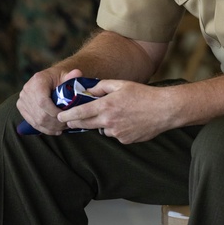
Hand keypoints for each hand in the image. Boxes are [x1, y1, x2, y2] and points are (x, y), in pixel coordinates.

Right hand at [17, 67, 81, 134]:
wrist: (48, 78)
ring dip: (50, 127)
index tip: (66, 116)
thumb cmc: (59, 77)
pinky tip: (55, 131)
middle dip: (54, 122)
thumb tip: (77, 73)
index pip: (42, 101)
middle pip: (39, 113)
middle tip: (67, 125)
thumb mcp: (66, 75)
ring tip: (62, 128)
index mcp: (38, 81)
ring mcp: (22, 99)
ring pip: (36, 120)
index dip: (54, 112)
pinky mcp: (21, 107)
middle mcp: (27, 90)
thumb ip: (72, 76)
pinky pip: (32, 122)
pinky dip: (44, 128)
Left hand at [58, 80, 179, 143]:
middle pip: (85, 125)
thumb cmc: (143, 94)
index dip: (67, 116)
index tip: (59, 117)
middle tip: (72, 120)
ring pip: (101, 130)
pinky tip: (128, 120)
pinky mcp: (125, 140)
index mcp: (106, 106)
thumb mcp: (121, 84)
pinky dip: (116, 129)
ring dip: (102, 124)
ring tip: (116, 114)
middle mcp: (108, 121)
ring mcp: (117, 132)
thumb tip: (88, 90)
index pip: (79, 113)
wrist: (164, 110)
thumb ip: (102, 86)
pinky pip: (115, 134)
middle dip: (77, 122)